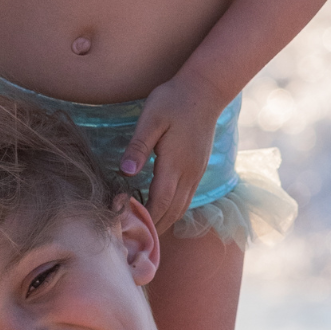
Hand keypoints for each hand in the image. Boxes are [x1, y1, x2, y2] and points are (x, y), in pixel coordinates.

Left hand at [119, 72, 224, 232]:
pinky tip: (158, 211)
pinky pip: (185, 199)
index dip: (143, 220)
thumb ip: (138, 146)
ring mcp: (195, 173)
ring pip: (180, 209)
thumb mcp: (151, 118)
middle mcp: (188, 174)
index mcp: (174, 165)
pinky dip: (171, 210)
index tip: (125, 229)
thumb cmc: (173, 100)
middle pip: (171, 213)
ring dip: (163, 222)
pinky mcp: (197, 169)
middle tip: (131, 239)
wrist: (205, 90)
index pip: (159, 204)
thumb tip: (126, 172)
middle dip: (153, 228)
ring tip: (143, 232)